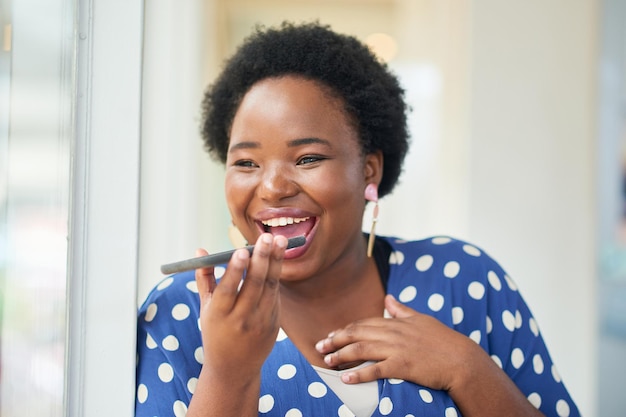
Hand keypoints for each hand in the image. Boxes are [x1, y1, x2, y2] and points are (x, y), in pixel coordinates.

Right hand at [195, 233, 287, 378]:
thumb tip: (200, 251)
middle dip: (262, 259)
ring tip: (280, 240)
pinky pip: (275, 295)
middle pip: (254, 285)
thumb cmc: (216, 332)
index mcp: (219, 315)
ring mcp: (260, 322)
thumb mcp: (206, 308)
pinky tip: (278, 257)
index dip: (235, 270)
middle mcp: (241, 319)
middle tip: (267, 237)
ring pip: (270, 287)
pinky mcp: (274, 323)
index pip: (228, 290)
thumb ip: (205, 279)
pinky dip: (276, 275)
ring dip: (276, 261)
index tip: (241, 251)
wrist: (234, 368)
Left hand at [315, 294, 481, 390]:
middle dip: (335, 340)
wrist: (462, 360)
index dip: (345, 329)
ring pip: (361, 349)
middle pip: (357, 334)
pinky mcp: (403, 366)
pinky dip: (359, 373)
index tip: (331, 335)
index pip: (364, 323)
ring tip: (327, 361)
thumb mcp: (421, 319)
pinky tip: (347, 378)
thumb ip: (402, 310)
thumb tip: (389, 298)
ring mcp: (397, 349)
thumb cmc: (444, 340)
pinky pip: (376, 370)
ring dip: (341, 355)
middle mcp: (393, 333)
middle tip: (319, 346)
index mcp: (396, 322)